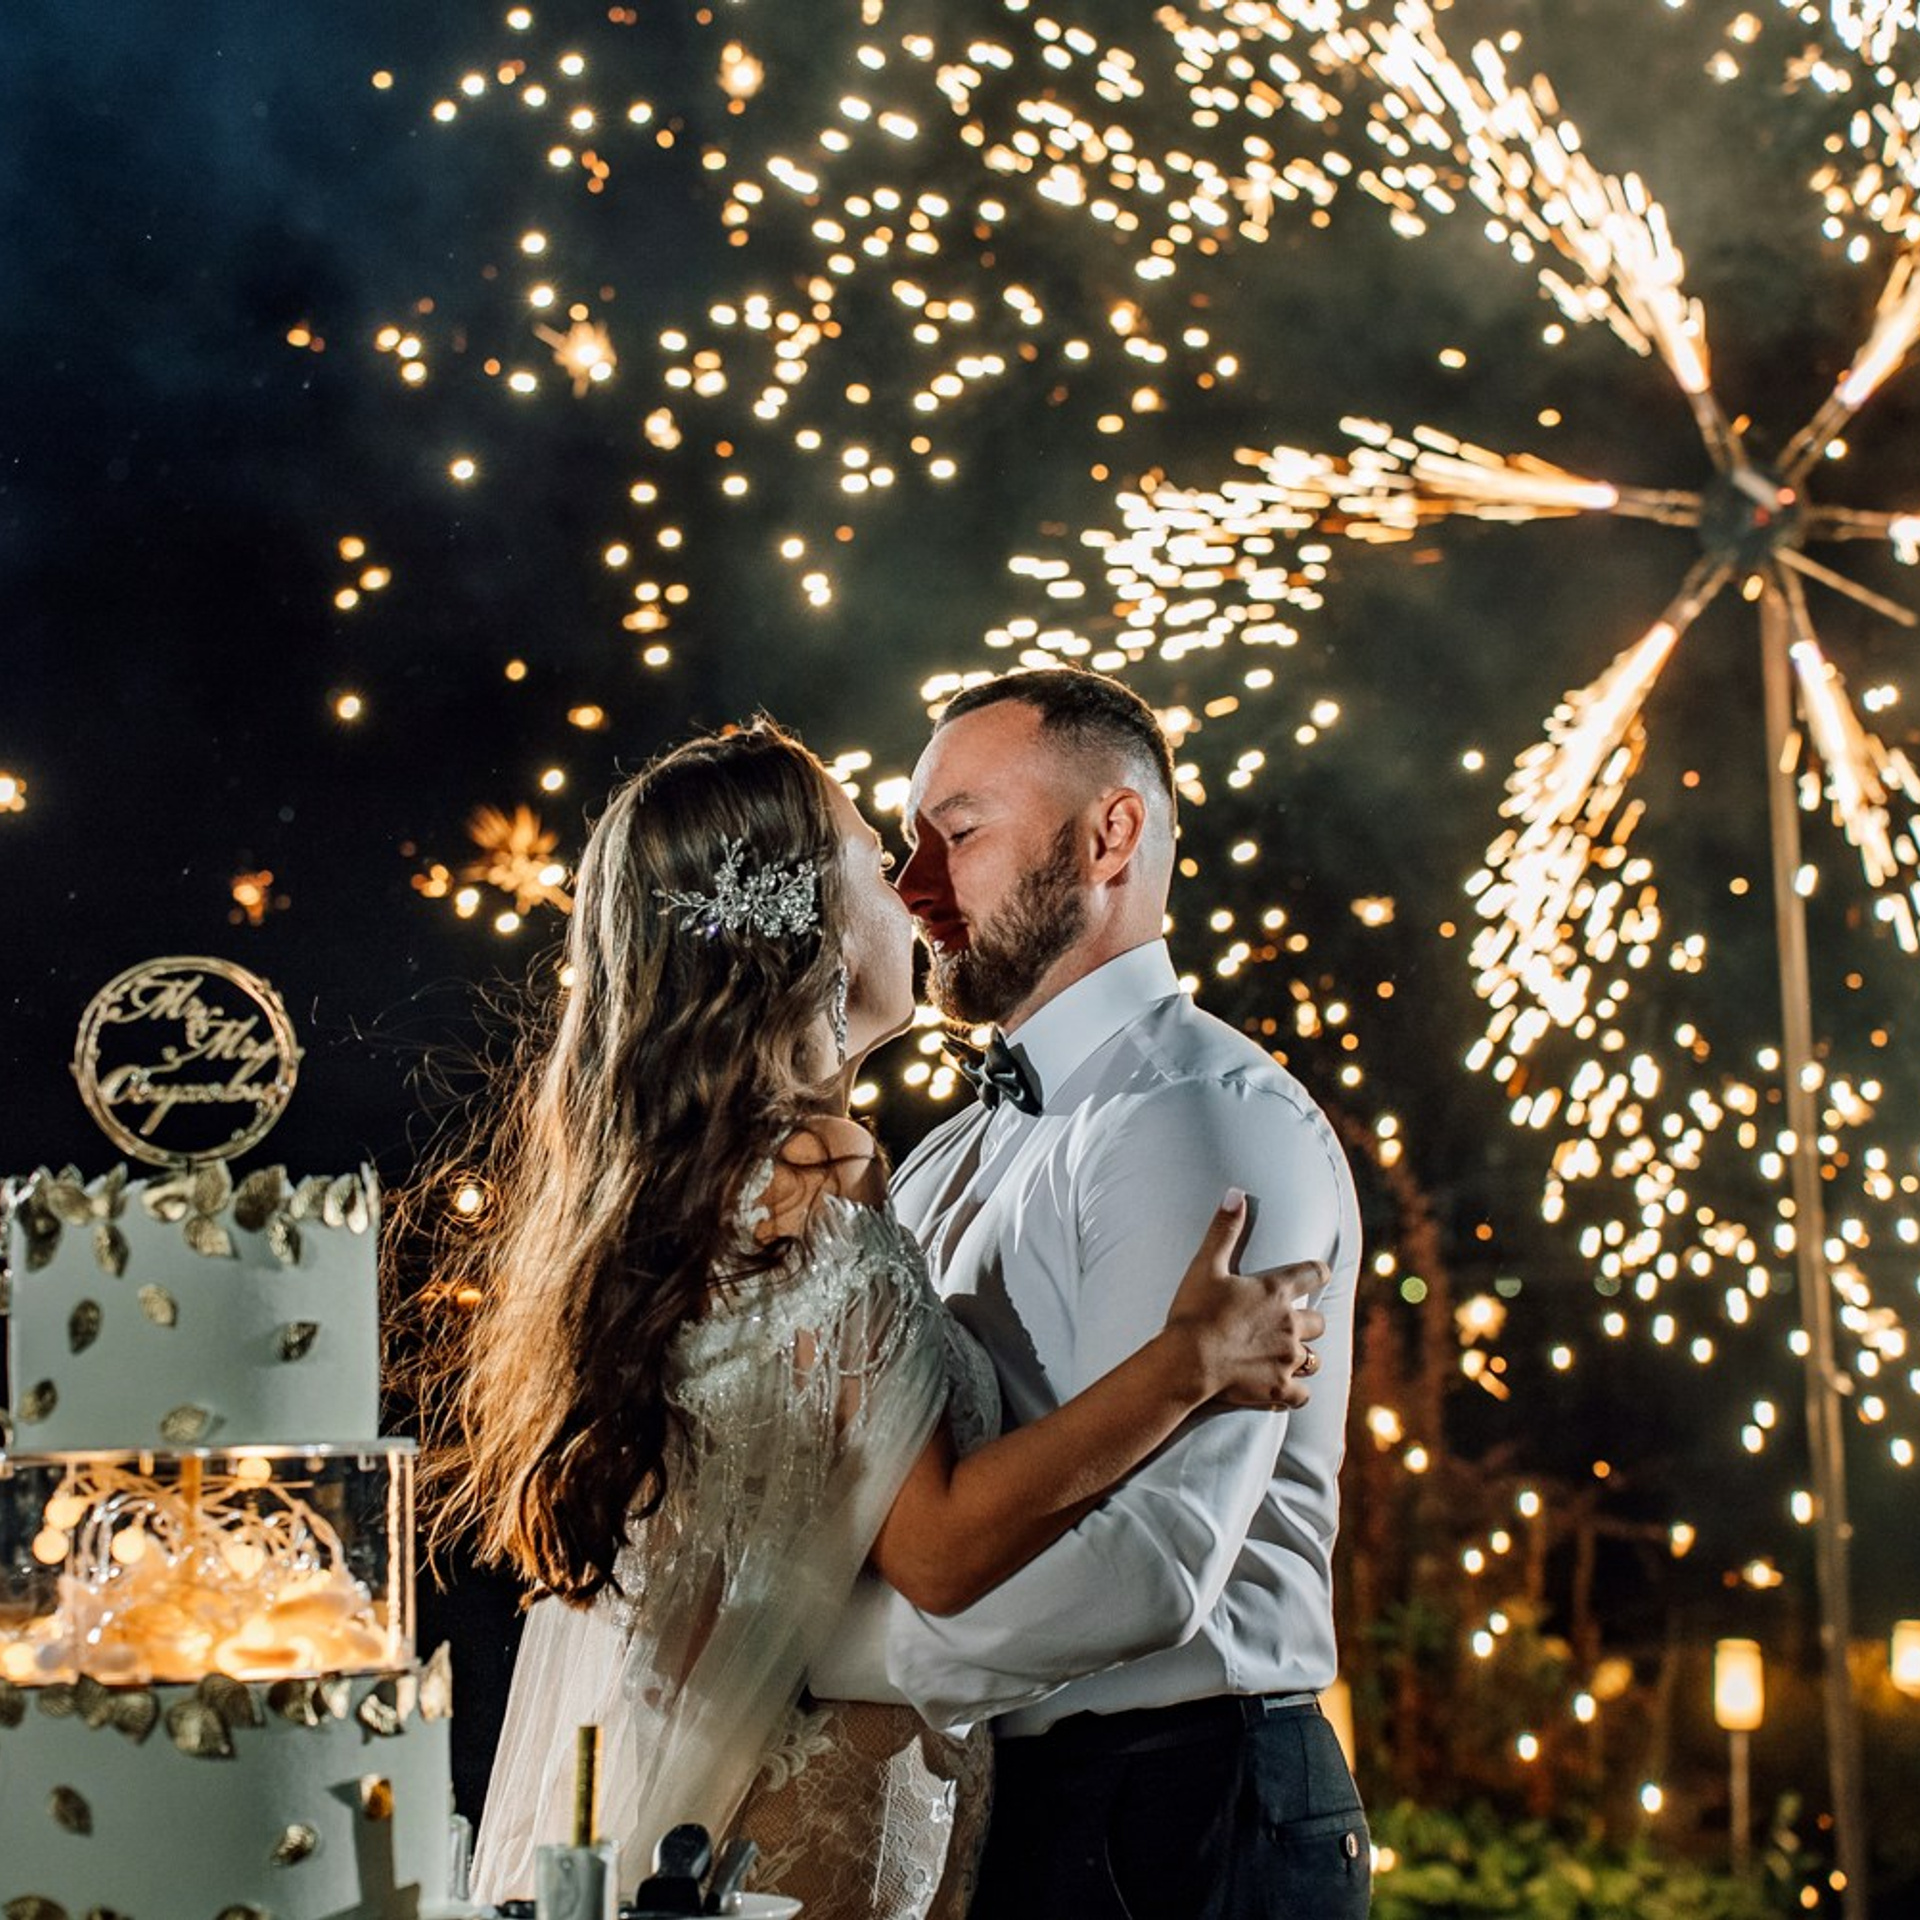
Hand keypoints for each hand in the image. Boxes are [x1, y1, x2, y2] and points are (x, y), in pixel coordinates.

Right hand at [1163, 1190, 1328, 1410]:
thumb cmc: (1195, 1311)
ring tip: (1288, 1358)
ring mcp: (1287, 1359)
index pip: (1314, 1274)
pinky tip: (1283, 1391)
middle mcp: (1290, 1325)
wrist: (1187, 1361)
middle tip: (1291, 1325)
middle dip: (1308, 1323)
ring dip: (1304, 1358)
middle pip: (1319, 1323)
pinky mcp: (1279, 1389)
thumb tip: (1236, 1192)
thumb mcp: (1205, 1265)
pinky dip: (1294, 1393)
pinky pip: (1301, 1395)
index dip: (1317, 1272)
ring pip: (1314, 1360)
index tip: (1317, 1273)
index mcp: (1276, 1291)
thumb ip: (1224, 1229)